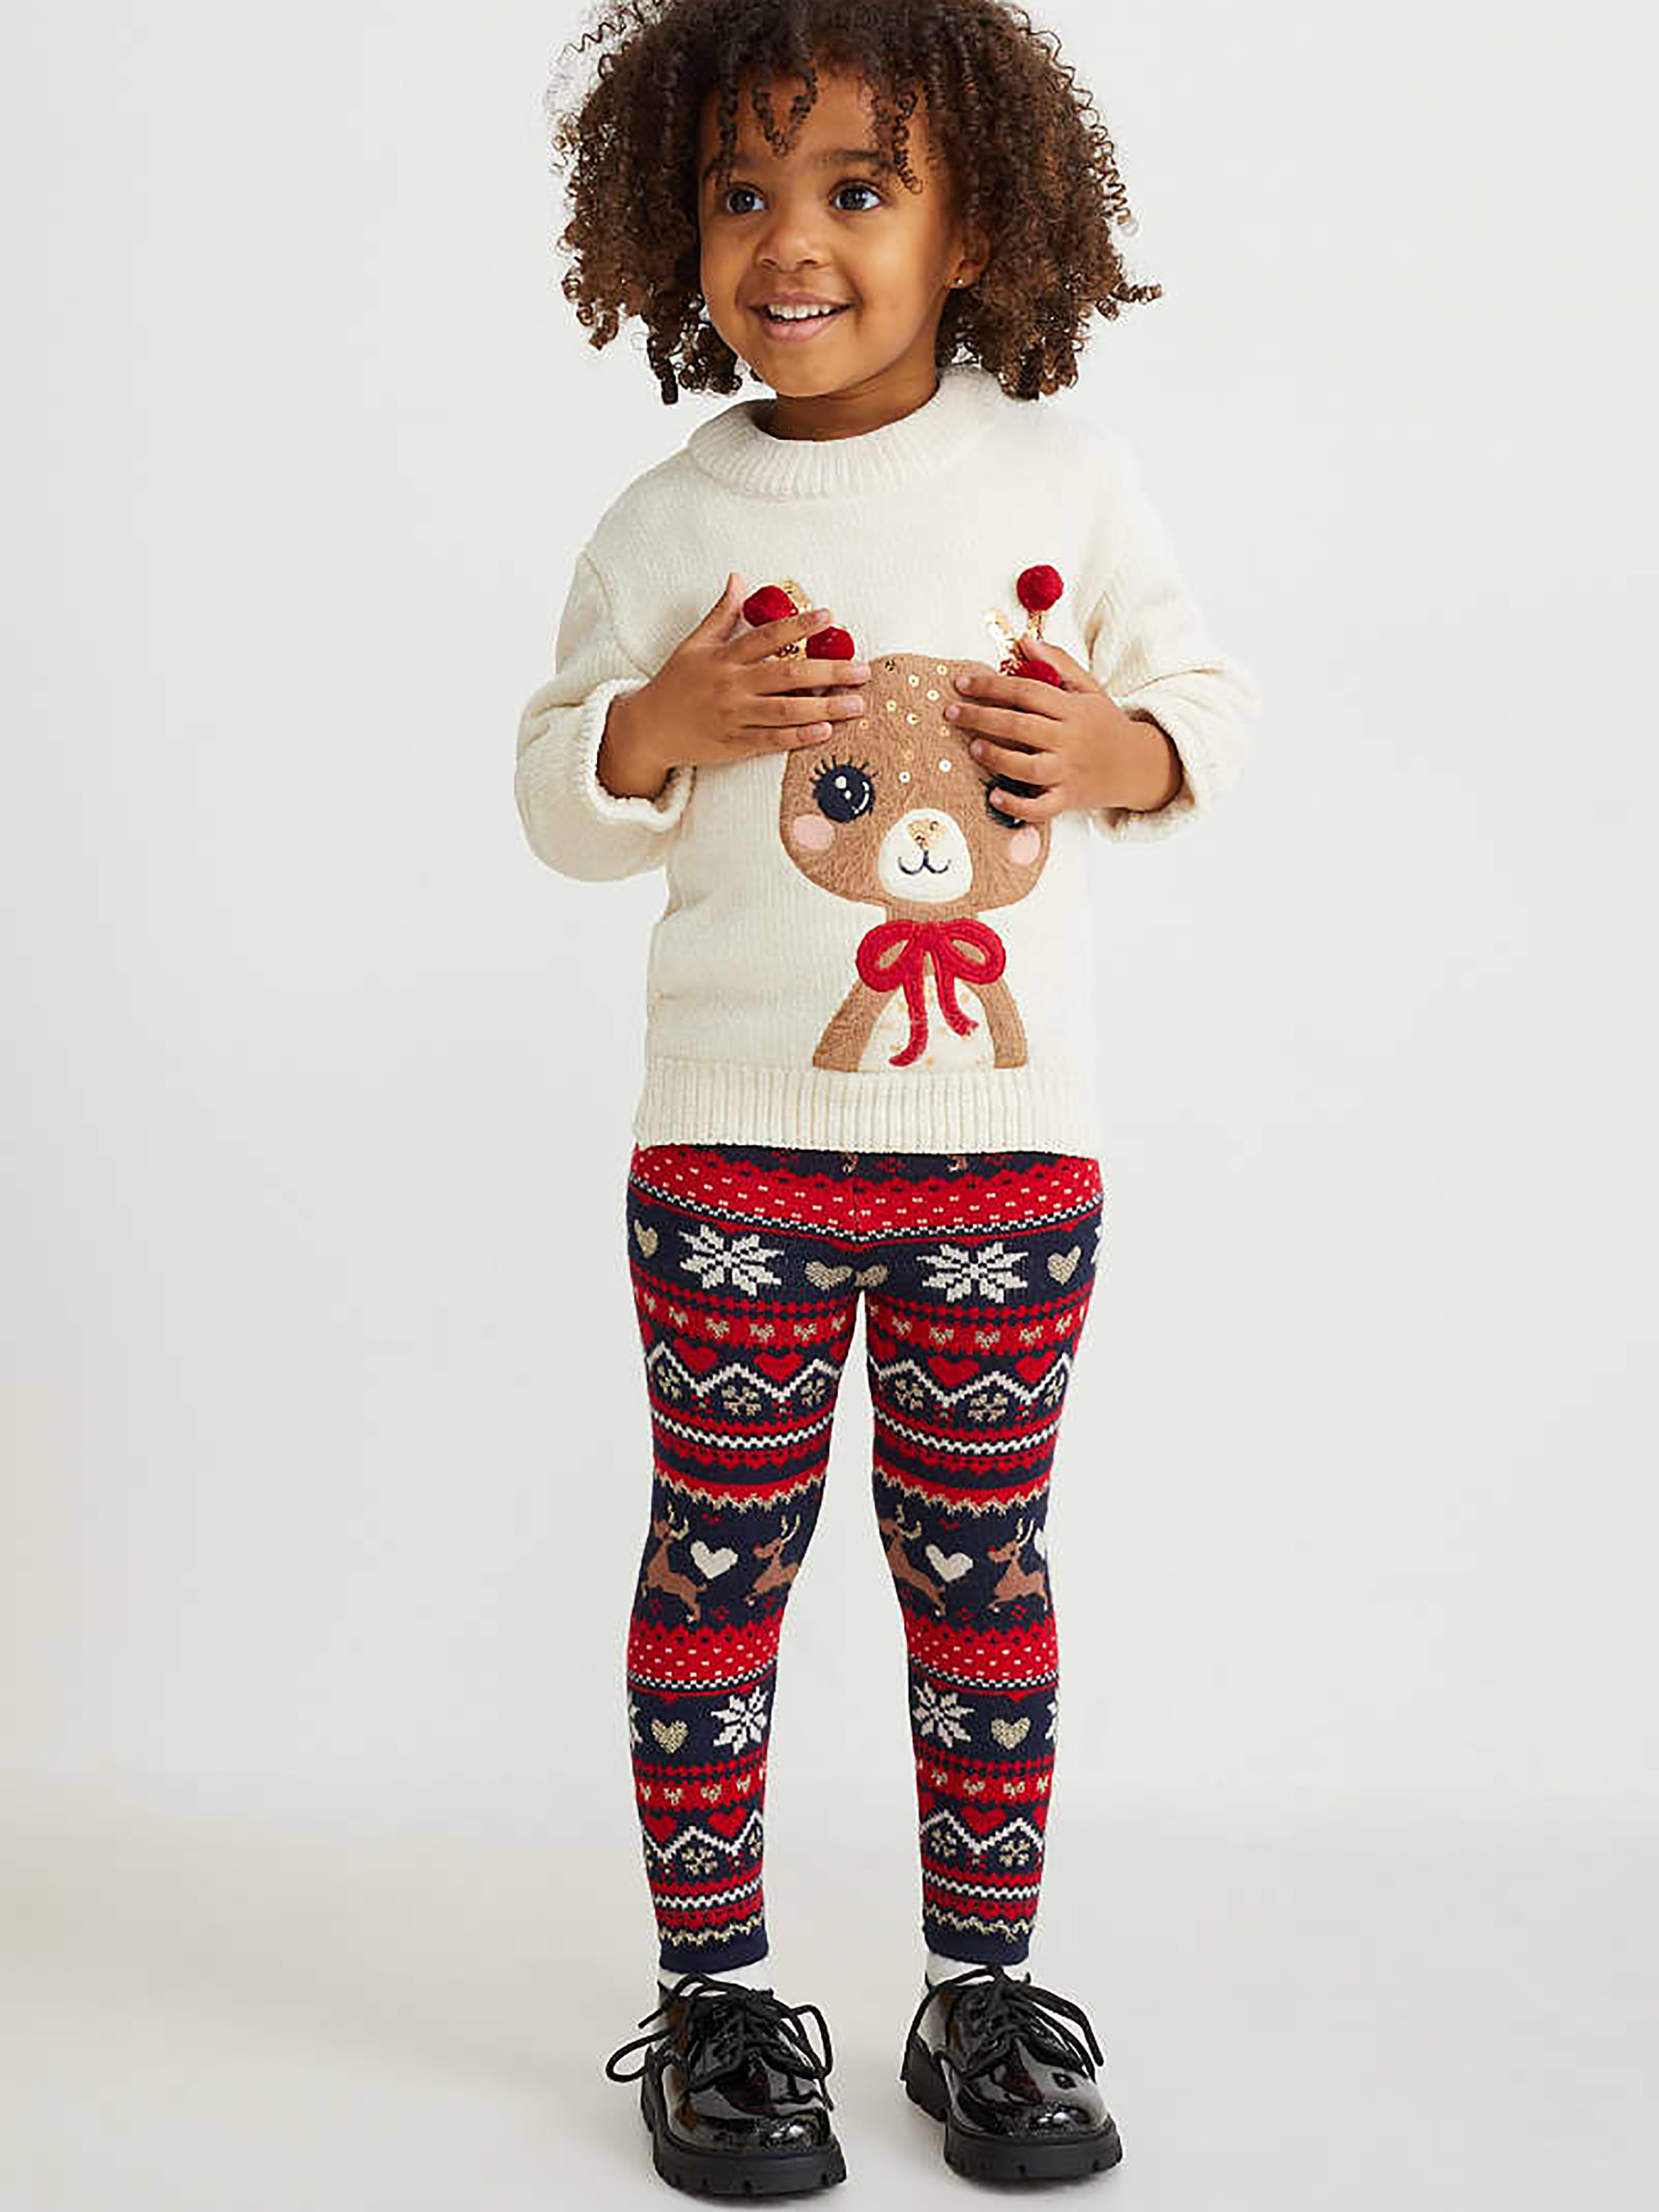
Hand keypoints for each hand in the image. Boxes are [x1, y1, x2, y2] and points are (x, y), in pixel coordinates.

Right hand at [601, 573, 872, 794]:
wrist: (649, 729)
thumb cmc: (675, 683)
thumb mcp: (694, 644)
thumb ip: (720, 614)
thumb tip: (737, 578)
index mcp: (724, 657)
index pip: (768, 635)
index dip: (799, 625)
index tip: (829, 616)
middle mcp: (732, 685)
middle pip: (787, 676)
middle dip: (829, 672)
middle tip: (861, 670)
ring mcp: (734, 717)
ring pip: (786, 711)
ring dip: (824, 707)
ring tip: (856, 703)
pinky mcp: (735, 745)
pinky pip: (772, 741)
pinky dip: (798, 737)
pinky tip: (825, 731)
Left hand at [945, 634, 1183, 818]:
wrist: (1138, 765)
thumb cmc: (1105, 724)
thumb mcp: (1089, 688)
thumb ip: (1058, 663)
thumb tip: (1025, 640)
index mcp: (1072, 709)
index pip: (1027, 691)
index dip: (992, 685)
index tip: (963, 683)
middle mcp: (1070, 740)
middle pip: (1021, 726)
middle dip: (983, 717)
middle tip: (952, 713)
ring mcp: (1068, 771)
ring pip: (1028, 766)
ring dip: (997, 757)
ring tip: (974, 747)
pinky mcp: (1067, 799)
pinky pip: (1040, 807)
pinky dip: (1016, 804)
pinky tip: (994, 795)